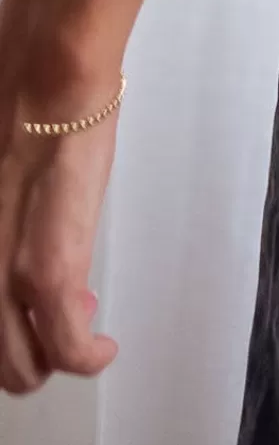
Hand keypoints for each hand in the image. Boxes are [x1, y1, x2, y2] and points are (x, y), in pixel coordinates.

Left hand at [0, 62, 121, 392]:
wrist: (47, 77)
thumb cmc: (15, 100)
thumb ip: (1, 220)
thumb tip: (16, 235)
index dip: (2, 325)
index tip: (20, 307)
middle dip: (25, 352)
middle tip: (49, 324)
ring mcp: (4, 279)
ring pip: (21, 367)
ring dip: (52, 357)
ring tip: (76, 325)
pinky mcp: (49, 273)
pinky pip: (68, 349)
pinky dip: (88, 357)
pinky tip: (102, 348)